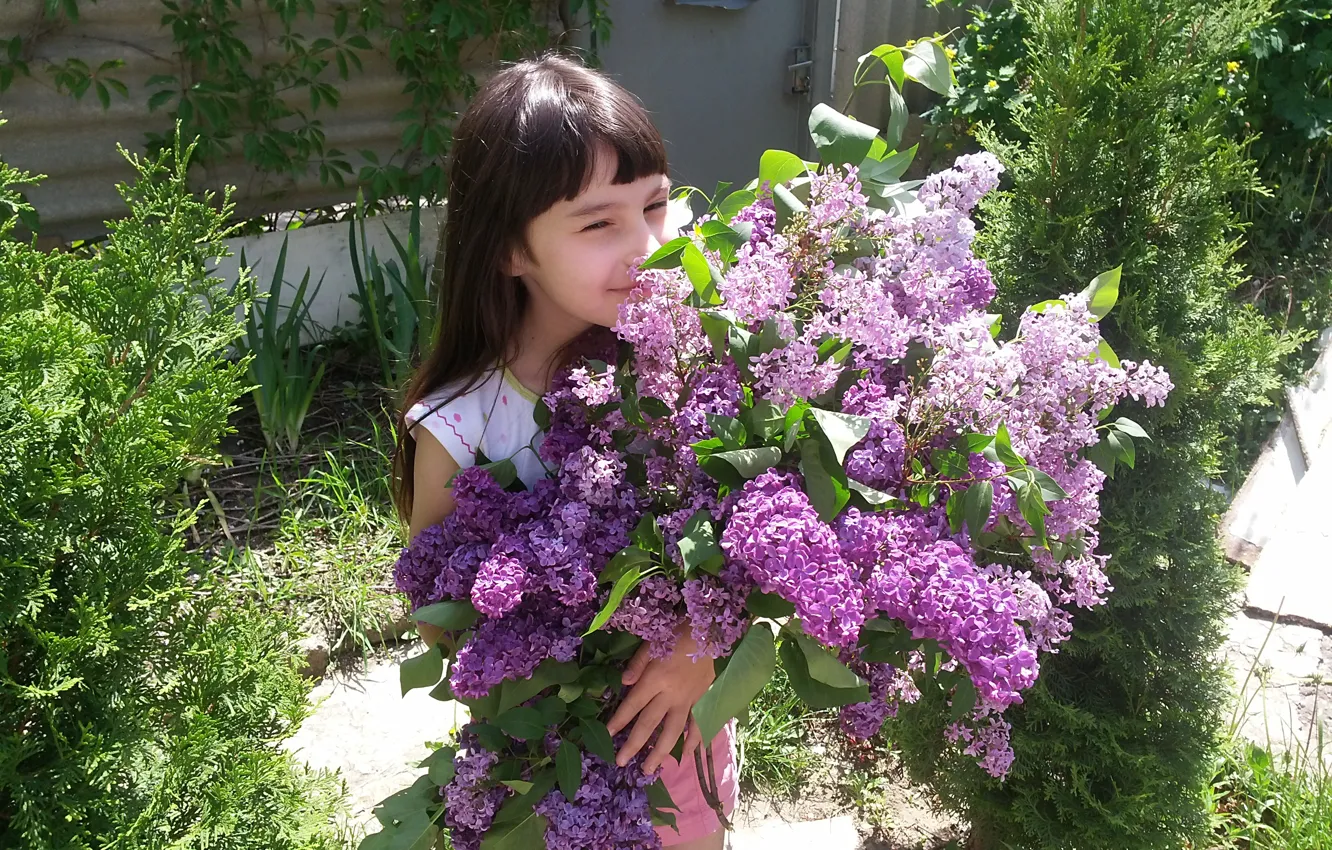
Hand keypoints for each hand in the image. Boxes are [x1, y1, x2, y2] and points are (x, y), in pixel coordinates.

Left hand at [605, 623, 713, 773]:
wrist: (712, 633)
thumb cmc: (679, 633)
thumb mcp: (654, 642)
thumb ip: (638, 664)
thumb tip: (623, 683)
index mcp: (655, 679)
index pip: (632, 705)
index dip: (618, 721)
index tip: (608, 736)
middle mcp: (670, 694)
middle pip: (649, 724)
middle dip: (633, 745)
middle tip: (620, 763)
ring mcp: (689, 701)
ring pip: (672, 732)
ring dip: (660, 753)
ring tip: (649, 769)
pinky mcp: (703, 701)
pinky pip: (698, 726)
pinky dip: (694, 742)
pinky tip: (687, 755)